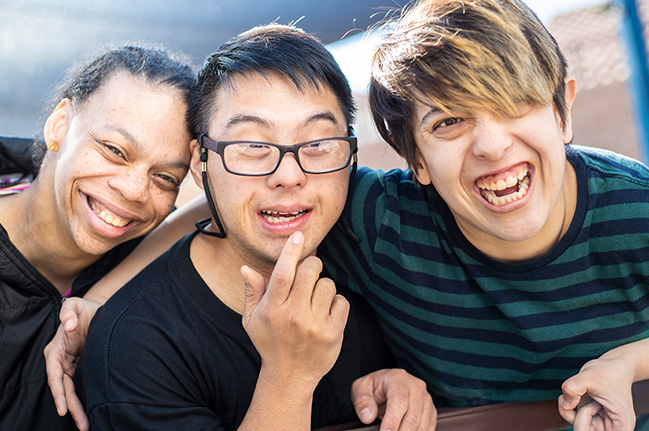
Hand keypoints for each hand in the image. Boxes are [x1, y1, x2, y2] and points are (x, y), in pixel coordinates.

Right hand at [44, 297, 100, 430]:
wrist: (98, 309)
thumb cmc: (84, 308)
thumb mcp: (76, 305)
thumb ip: (69, 312)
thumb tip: (68, 326)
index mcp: (55, 349)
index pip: (54, 375)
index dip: (58, 392)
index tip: (62, 408)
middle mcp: (61, 360)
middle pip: (64, 388)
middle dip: (71, 407)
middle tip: (82, 425)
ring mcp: (71, 365)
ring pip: (72, 390)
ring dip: (78, 408)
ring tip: (86, 425)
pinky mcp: (82, 366)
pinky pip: (81, 385)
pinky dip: (84, 398)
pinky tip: (91, 411)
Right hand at [241, 231, 349, 390]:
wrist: (290, 377)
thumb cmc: (270, 343)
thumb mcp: (252, 320)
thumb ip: (252, 292)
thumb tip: (245, 267)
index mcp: (273, 309)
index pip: (283, 272)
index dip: (291, 251)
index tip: (298, 236)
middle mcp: (294, 315)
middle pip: (310, 270)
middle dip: (311, 266)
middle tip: (307, 276)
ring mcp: (315, 324)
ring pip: (328, 284)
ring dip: (322, 287)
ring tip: (313, 301)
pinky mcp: (334, 333)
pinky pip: (342, 301)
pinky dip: (335, 303)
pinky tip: (325, 313)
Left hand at [352, 369, 435, 430]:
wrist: (386, 384)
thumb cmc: (375, 387)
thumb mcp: (361, 388)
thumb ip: (362, 401)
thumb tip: (367, 416)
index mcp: (398, 378)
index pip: (399, 401)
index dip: (392, 420)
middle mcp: (416, 387)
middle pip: (413, 416)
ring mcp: (425, 399)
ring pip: (422, 424)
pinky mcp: (430, 410)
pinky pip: (428, 427)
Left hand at [559, 355, 635, 430]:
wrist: (612, 365)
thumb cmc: (608, 371)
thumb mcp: (589, 376)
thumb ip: (572, 389)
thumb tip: (564, 403)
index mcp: (621, 425)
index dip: (584, 423)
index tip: (589, 407)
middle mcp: (610, 428)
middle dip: (577, 414)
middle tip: (587, 397)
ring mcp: (599, 423)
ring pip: (576, 424)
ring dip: (571, 408)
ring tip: (585, 393)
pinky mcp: (589, 416)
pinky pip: (572, 417)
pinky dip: (568, 405)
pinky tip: (576, 395)